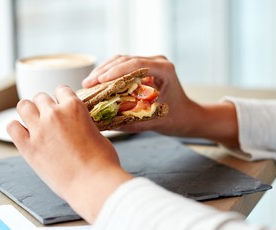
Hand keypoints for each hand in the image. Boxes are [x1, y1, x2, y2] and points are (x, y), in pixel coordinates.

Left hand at [7, 86, 131, 222]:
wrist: (92, 182)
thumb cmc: (102, 162)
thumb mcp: (97, 133)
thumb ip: (84, 124)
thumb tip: (79, 127)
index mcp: (74, 108)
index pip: (61, 90)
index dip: (62, 98)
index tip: (62, 105)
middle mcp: (54, 114)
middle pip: (40, 97)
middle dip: (45, 105)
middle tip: (49, 117)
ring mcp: (38, 130)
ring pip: (23, 106)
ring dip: (29, 111)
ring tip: (34, 121)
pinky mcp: (28, 147)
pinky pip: (12, 127)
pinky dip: (16, 128)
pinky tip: (24, 134)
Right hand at [82, 55, 203, 136]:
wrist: (188, 116)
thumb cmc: (176, 119)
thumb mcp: (154, 122)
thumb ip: (131, 123)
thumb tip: (104, 124)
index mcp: (164, 70)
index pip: (136, 64)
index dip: (115, 71)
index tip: (99, 80)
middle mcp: (158, 62)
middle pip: (126, 59)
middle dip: (104, 71)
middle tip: (87, 84)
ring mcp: (152, 62)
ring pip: (122, 60)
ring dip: (104, 71)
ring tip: (88, 83)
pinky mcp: (146, 67)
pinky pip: (125, 66)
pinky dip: (110, 73)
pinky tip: (98, 82)